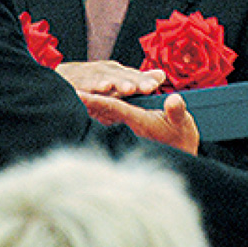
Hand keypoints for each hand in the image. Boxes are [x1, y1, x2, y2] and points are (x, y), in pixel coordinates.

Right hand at [56, 61, 163, 96]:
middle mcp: (105, 71)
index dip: (145, 80)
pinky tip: (102, 89)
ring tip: (129, 89)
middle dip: (136, 81)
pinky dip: (93, 87)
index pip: (135, 76)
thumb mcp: (117, 79)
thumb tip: (162, 74)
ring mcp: (90, 76)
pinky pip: (85, 86)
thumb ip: (139, 79)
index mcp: (117, 72)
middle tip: (150, 87)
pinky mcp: (75, 83)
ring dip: (118, 83)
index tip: (158, 83)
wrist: (59, 77)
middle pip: (123, 76)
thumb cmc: (92, 81)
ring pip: (106, 79)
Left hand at [79, 91, 198, 154]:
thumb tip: (174, 100)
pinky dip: (96, 111)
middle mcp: (128, 126)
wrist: (182, 157)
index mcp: (138, 121)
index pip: (112, 106)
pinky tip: (85, 108)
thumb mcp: (182, 122)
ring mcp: (127, 130)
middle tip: (64, 89)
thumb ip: (177, 111)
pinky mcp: (128, 131)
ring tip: (69, 96)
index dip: (94, 99)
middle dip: (83, 101)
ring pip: (102, 115)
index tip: (76, 92)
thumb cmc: (181, 138)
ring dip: (87, 106)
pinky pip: (108, 119)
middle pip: (100, 110)